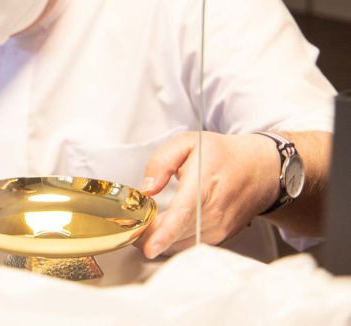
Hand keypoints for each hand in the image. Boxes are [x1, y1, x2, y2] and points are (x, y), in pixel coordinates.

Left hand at [134, 131, 280, 257]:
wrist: (261, 169)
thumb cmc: (223, 155)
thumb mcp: (187, 143)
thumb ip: (161, 162)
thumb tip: (147, 187)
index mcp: (203, 184)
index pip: (183, 214)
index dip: (164, 233)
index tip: (149, 247)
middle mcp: (214, 211)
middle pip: (175, 233)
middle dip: (148, 234)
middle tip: (131, 224)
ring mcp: (219, 228)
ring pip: (180, 244)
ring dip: (159, 239)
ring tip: (146, 224)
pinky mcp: (220, 237)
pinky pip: (189, 245)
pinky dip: (172, 241)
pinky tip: (164, 229)